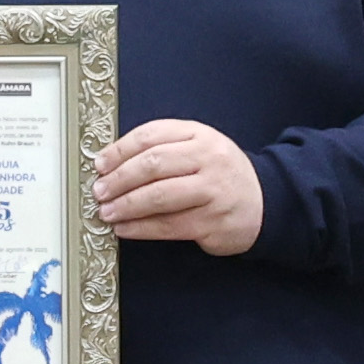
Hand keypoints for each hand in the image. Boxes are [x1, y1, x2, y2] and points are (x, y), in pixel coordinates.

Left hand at [94, 118, 262, 255]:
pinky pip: (168, 225)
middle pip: (153, 165)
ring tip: (106, 212)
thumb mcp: (199, 148)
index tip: (100, 163)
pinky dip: (140, 228)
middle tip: (99, 191)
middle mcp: (208, 159)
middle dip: (119, 179)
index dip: (120, 150)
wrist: (265, 202)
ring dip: (126, 205)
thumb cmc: (220, 175)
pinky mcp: (212, 221)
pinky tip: (125, 228)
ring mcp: (212, 191)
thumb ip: (163, 148)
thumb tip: (113, 162)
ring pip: (159, 196)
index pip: (151, 136)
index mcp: (199, 135)